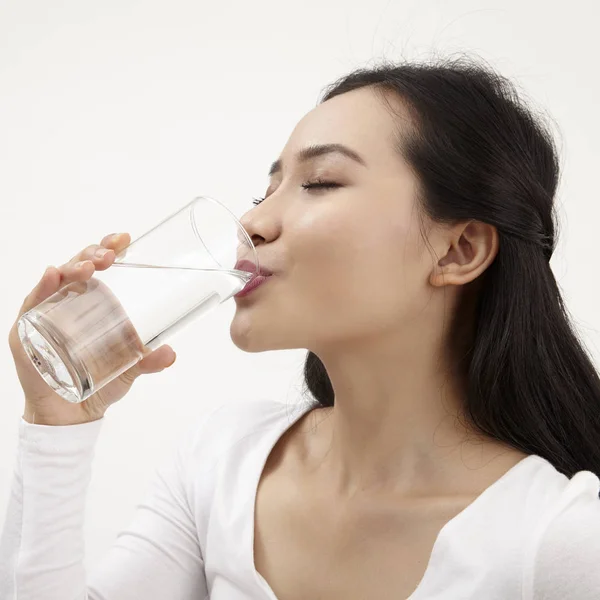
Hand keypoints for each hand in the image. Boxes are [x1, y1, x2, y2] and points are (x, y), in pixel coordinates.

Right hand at [8, 232, 176, 425]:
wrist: (71, 415)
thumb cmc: (98, 382)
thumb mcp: (129, 368)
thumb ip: (148, 359)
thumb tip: (170, 352)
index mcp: (92, 302)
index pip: (98, 267)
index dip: (108, 249)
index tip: (124, 239)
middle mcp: (68, 302)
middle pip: (78, 267)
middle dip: (93, 254)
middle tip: (110, 255)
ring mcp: (46, 314)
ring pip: (57, 280)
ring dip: (72, 267)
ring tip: (89, 266)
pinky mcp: (27, 331)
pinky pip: (33, 304)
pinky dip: (41, 288)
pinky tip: (51, 275)